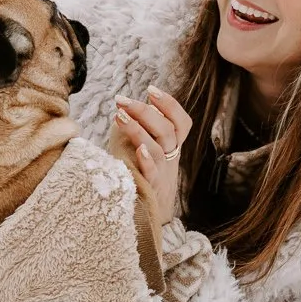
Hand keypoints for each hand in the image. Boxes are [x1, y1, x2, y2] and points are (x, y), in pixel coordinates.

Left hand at [112, 85, 192, 221]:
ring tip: (119, 116)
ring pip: (158, 149)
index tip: (151, 90)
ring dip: (138, 130)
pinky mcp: (151, 188)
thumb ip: (143, 127)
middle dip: (145, 112)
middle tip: (123, 100)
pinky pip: (153, 174)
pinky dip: (147, 161)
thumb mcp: (147, 146)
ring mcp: (162, 173)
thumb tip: (128, 104)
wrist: (148, 211)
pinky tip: (137, 149)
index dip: (170, 105)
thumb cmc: (141, 171)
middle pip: (167, 130)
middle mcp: (171, 157)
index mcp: (173, 145)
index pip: (181, 122)